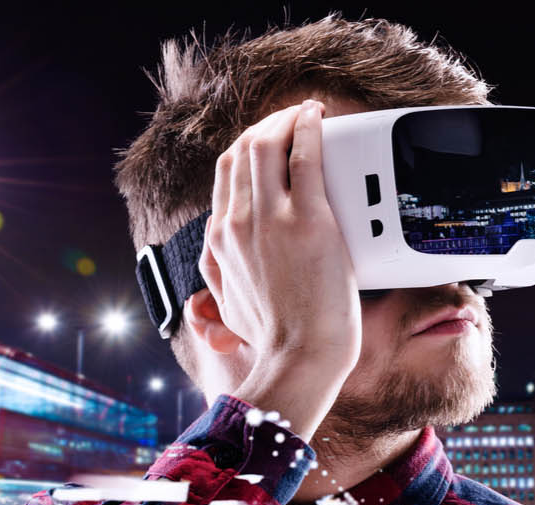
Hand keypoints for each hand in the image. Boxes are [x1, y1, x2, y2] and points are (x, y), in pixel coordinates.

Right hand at [198, 99, 360, 440]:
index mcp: (220, 239)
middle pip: (242, 150)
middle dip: (266, 127)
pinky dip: (309, 127)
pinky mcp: (307, 219)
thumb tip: (215, 262)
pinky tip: (319, 117)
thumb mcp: (228, 305)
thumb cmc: (274, 340)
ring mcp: (271, 218)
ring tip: (307, 116)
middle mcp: (238, 222)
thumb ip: (219, 275)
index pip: (225, 174)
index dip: (246, 148)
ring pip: (267, 143)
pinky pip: (305, 155)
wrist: (298, 359)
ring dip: (286, 120)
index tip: (267, 143)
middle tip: (290, 123)